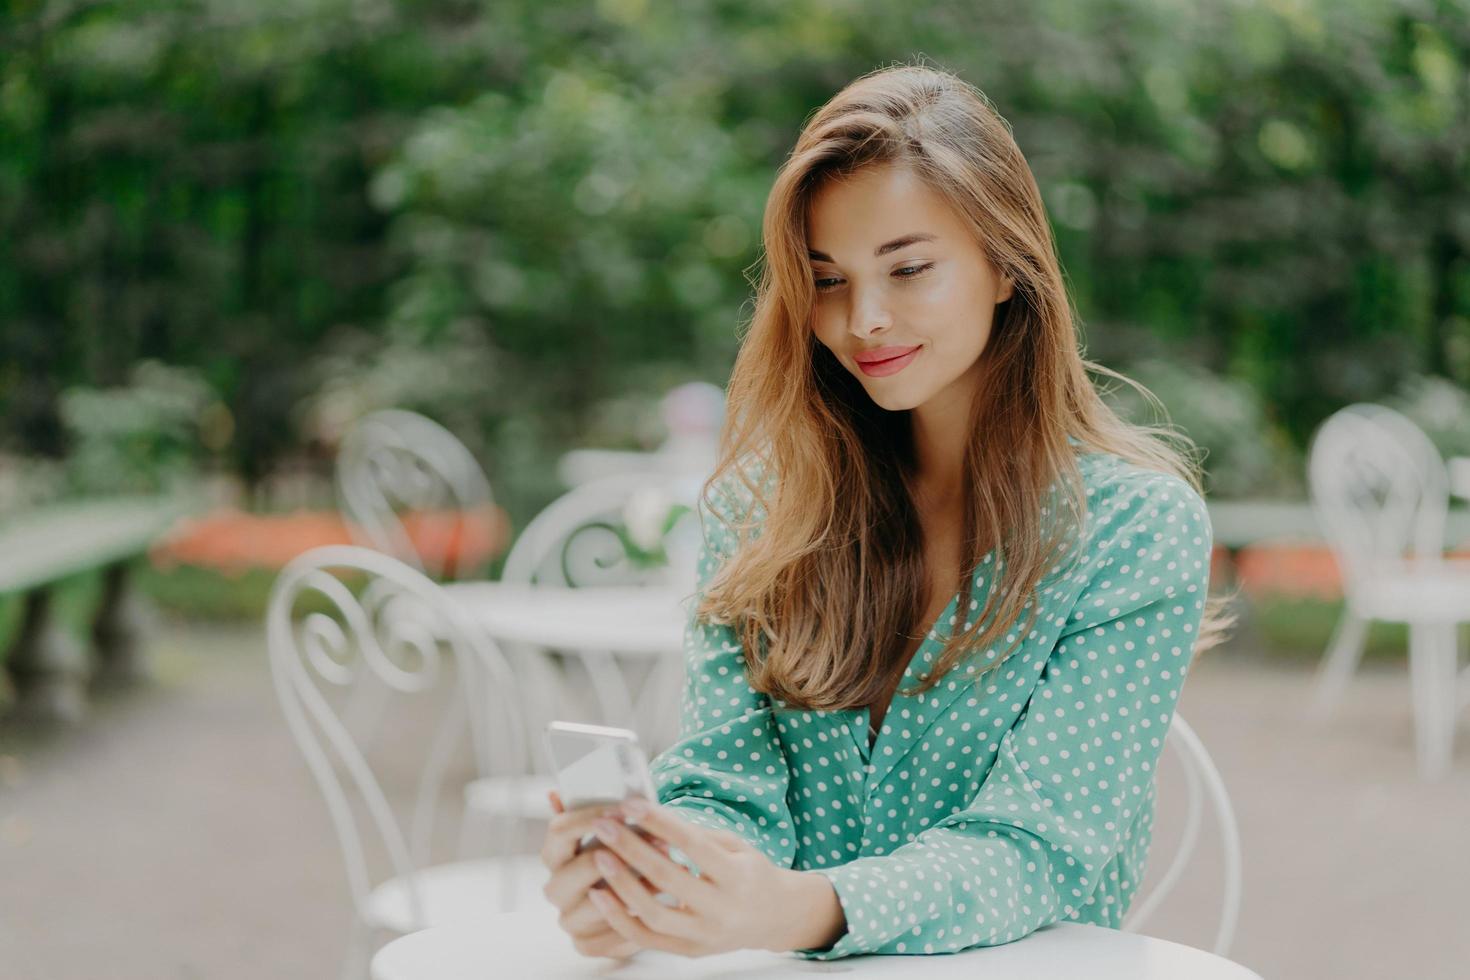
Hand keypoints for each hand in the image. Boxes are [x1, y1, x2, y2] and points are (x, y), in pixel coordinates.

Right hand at [539, 790, 671, 959]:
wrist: (632, 901)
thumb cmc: (620, 855)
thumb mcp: (609, 830)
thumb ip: (592, 813)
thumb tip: (556, 791)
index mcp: (554, 854)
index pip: (560, 830)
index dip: (589, 818)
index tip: (621, 809)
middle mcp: (556, 887)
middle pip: (573, 869)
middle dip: (614, 855)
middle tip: (650, 841)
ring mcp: (569, 918)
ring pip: (594, 904)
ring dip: (632, 886)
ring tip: (664, 870)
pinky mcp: (587, 943)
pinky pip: (608, 934)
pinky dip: (635, 917)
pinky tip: (660, 901)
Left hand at [581, 796, 811, 957]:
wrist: (775, 917)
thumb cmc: (752, 873)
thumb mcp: (737, 846)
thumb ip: (698, 836)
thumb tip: (652, 817)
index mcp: (737, 876)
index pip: (692, 845)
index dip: (659, 823)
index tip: (630, 804)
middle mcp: (722, 910)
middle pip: (668, 877)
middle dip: (631, 848)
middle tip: (604, 825)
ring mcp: (705, 936)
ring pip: (653, 914)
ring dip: (621, 884)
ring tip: (598, 857)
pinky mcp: (689, 951)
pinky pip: (647, 939)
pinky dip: (619, 919)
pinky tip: (600, 896)